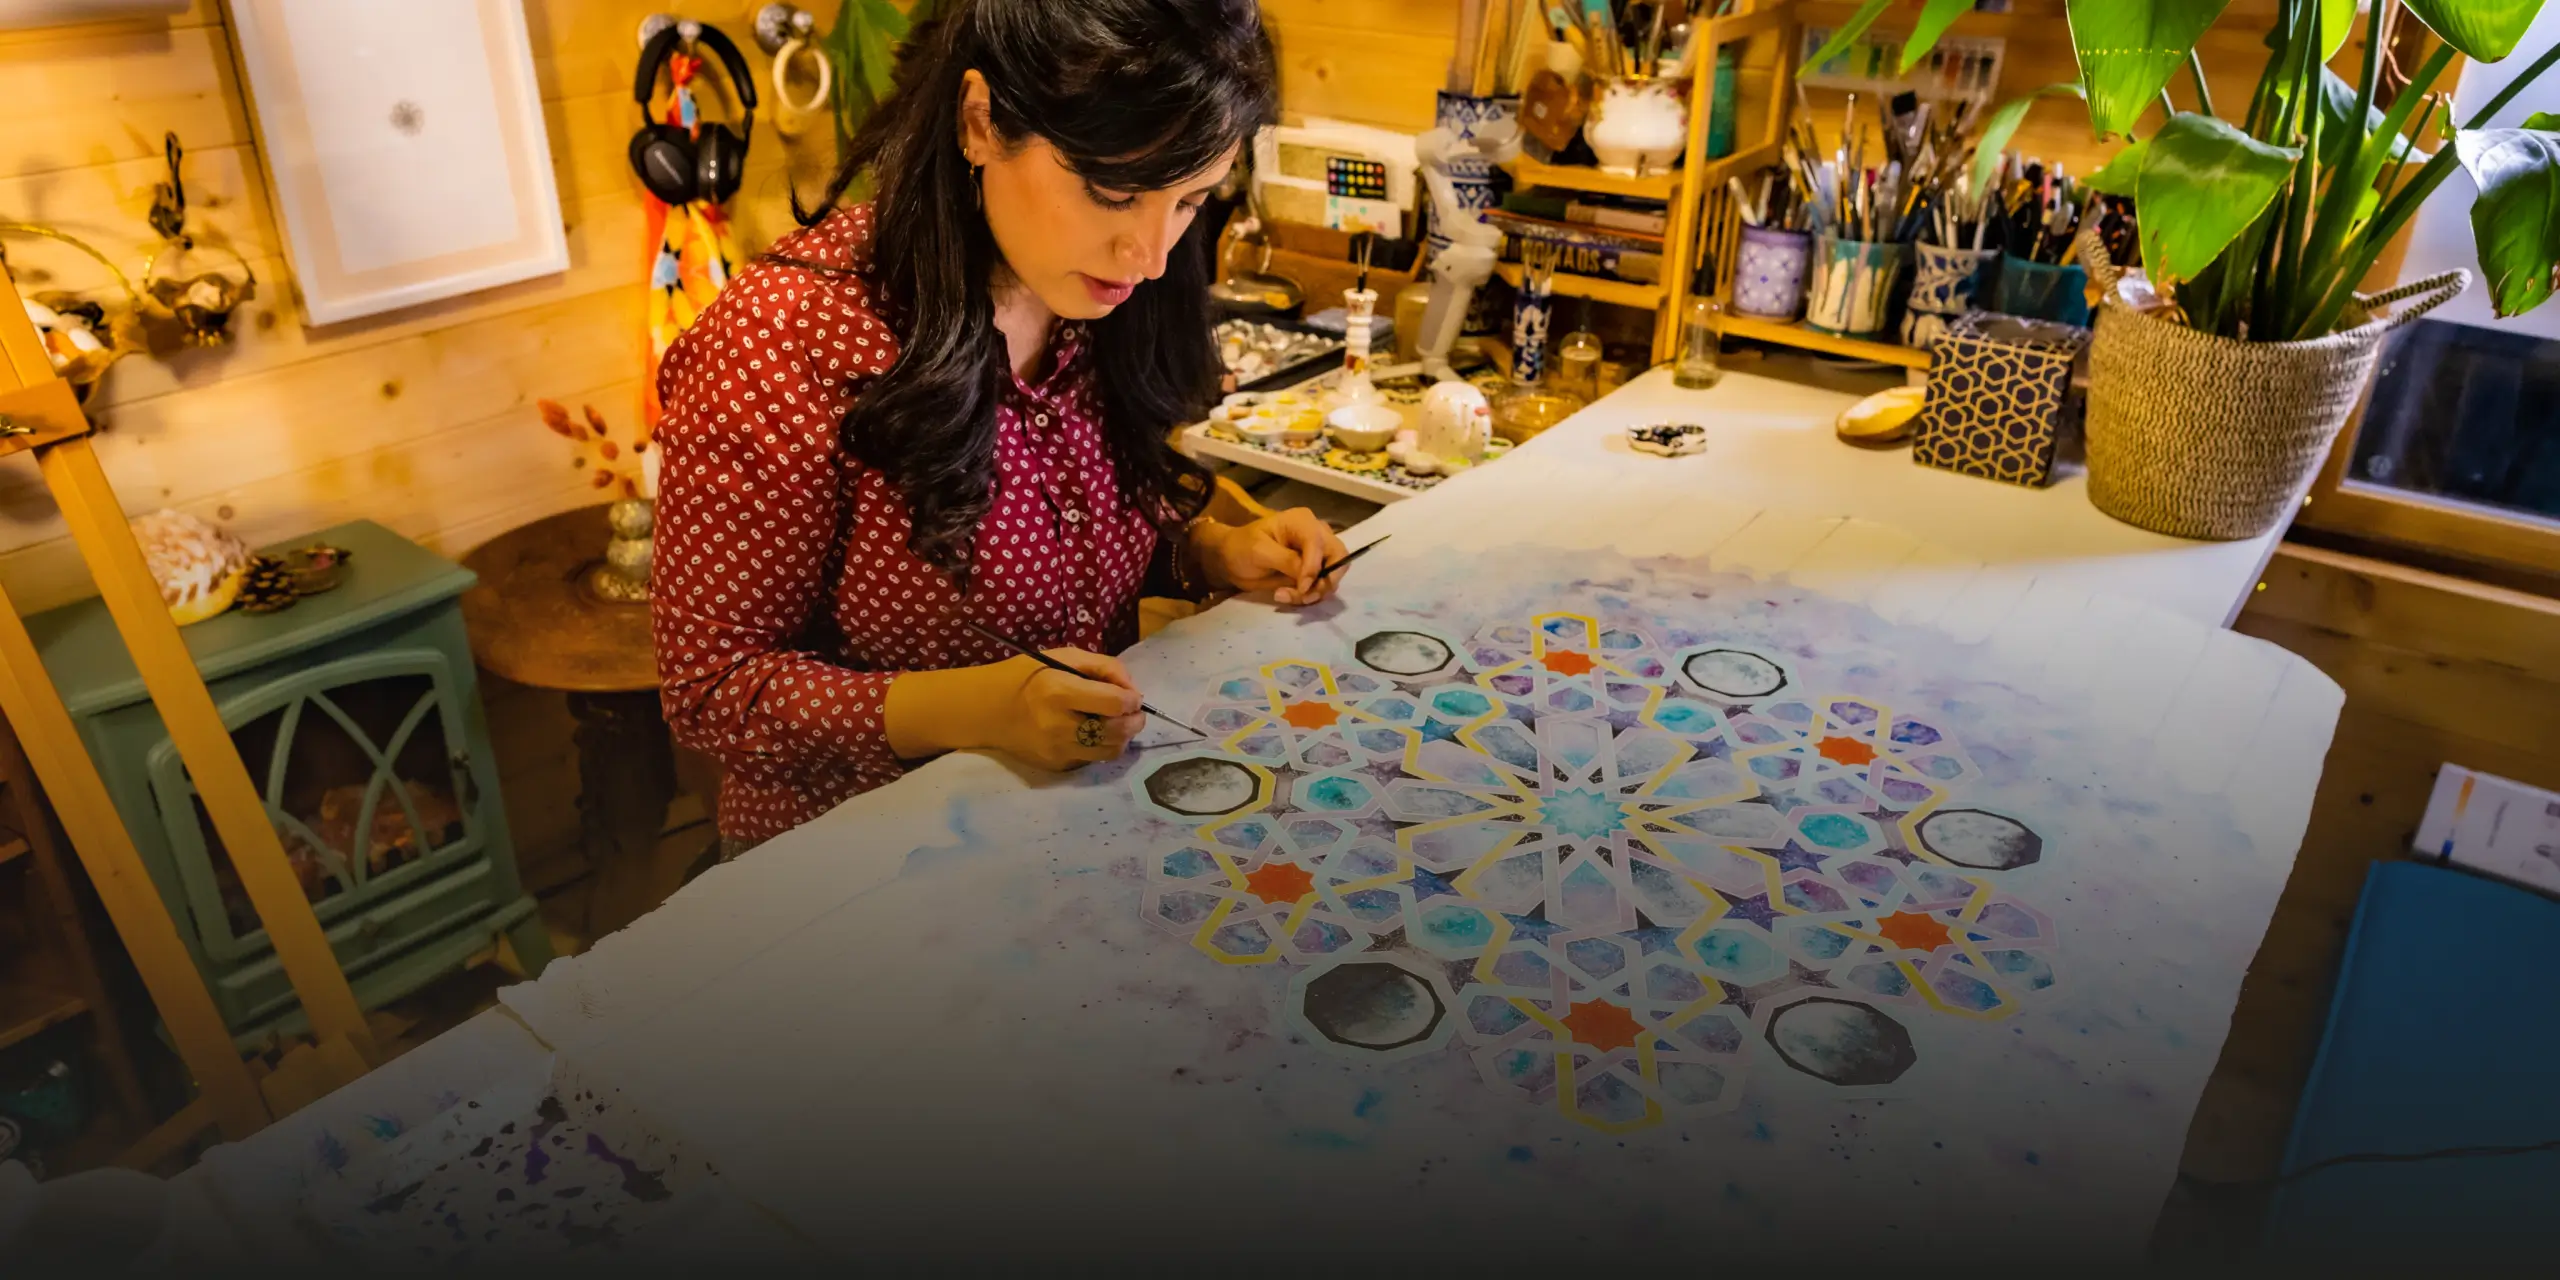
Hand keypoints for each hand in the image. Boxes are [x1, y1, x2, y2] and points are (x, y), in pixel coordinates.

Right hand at [989, 650, 1145, 769]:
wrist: (987, 710)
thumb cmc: (1027, 676)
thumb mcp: (1064, 657)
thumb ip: (1104, 667)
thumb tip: (1132, 690)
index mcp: (1059, 692)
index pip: (1114, 704)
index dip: (1133, 699)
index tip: (1132, 696)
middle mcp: (1059, 726)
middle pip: (1117, 731)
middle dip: (1135, 720)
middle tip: (1134, 711)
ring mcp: (1057, 750)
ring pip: (1110, 751)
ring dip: (1123, 736)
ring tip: (1117, 722)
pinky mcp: (1056, 765)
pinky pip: (1093, 759)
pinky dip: (1101, 746)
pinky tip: (1094, 733)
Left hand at [1201, 507, 1349, 604]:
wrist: (1232, 560)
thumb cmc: (1242, 547)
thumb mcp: (1259, 551)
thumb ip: (1286, 560)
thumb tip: (1308, 576)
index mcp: (1302, 521)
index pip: (1319, 543)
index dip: (1314, 567)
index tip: (1302, 588)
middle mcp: (1316, 534)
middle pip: (1339, 558)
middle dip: (1325, 581)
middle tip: (1304, 596)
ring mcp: (1318, 553)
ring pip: (1333, 575)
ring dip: (1315, 592)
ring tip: (1284, 596)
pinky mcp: (1314, 571)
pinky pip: (1323, 585)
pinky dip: (1310, 595)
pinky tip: (1286, 595)